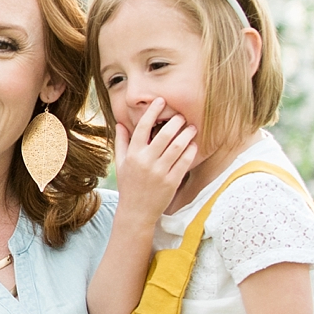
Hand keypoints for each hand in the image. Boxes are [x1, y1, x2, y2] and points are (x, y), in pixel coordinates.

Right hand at [115, 98, 198, 219]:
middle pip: (163, 135)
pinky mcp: (171, 182)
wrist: (136, 212)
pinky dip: (190, 152)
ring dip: (186, 135)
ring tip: (191, 128)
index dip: (152, 112)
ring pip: (176, 147)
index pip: (142, 127)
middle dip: (175, 122)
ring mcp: (159, 173)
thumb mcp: (120, 164)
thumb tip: (120, 123)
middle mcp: (145, 162)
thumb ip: (122, 142)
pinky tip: (193, 145)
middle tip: (181, 116)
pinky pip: (183, 163)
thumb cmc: (129, 185)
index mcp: (133, 155)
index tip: (160, 101)